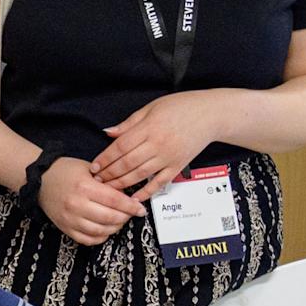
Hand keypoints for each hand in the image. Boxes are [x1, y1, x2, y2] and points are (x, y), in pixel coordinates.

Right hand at [36, 155, 145, 246]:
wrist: (40, 180)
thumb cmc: (65, 171)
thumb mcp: (89, 168)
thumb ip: (108, 181)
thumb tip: (127, 196)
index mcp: (84, 187)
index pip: (115, 201)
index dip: (131, 207)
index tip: (140, 209)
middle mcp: (76, 204)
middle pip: (110, 218)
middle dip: (125, 217)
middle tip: (130, 214)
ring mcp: (70, 219)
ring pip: (101, 231)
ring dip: (115, 228)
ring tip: (119, 220)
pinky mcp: (65, 228)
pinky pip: (88, 239)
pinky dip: (101, 237)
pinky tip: (105, 229)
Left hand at [92, 91, 224, 199]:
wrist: (212, 114)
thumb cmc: (181, 107)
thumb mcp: (152, 108)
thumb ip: (129, 123)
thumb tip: (107, 133)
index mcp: (149, 128)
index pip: (120, 147)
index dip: (105, 159)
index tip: (93, 167)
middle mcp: (158, 144)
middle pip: (127, 163)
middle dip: (109, 174)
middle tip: (96, 180)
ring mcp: (169, 157)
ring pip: (140, 175)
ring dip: (121, 183)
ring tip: (108, 188)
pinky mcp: (178, 166)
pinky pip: (159, 183)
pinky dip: (146, 192)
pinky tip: (133, 198)